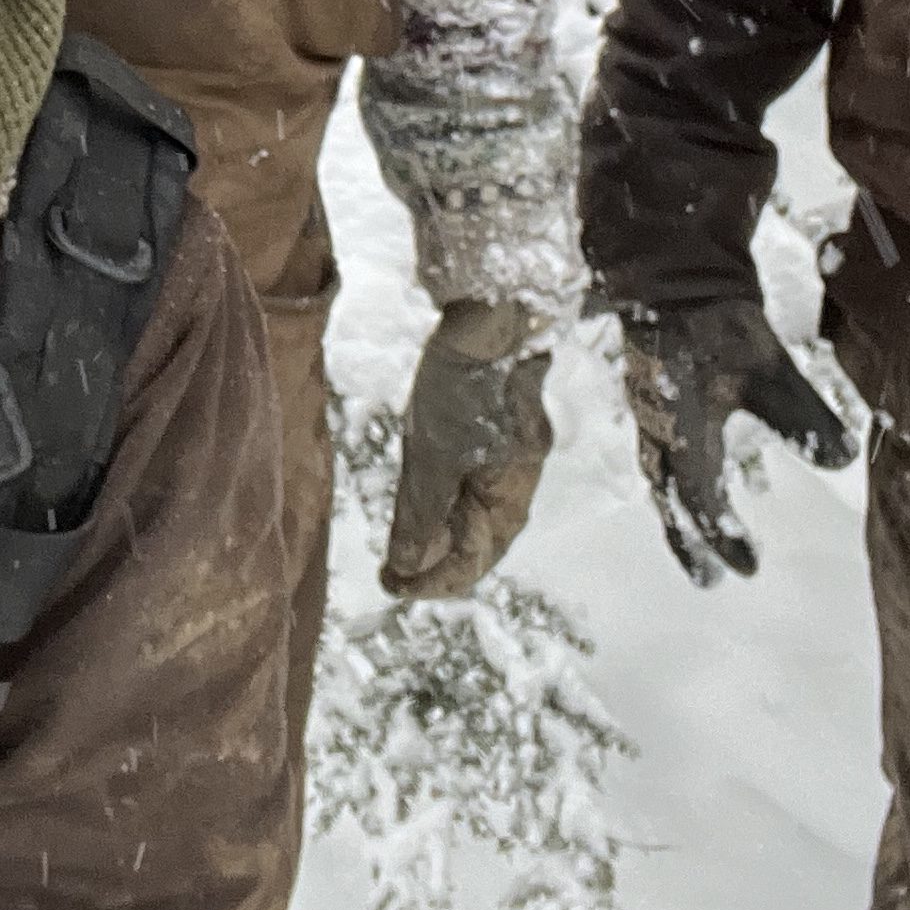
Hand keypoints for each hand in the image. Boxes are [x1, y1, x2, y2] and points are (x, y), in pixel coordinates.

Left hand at [380, 300, 553, 599]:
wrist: (492, 321)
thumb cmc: (462, 388)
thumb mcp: (431, 457)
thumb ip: (420, 516)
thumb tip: (407, 567)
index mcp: (508, 500)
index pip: (470, 563)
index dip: (429, 583)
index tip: (391, 588)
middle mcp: (519, 487)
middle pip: (480, 546)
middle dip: (436, 565)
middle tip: (394, 573)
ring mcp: (514, 461)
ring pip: (479, 517)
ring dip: (443, 537)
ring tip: (405, 546)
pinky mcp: (502, 436)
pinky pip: (477, 489)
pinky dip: (451, 506)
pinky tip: (430, 503)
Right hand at [620, 298, 855, 583]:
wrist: (672, 273)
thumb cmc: (718, 321)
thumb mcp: (769, 369)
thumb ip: (804, 416)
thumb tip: (845, 459)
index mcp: (683, 430)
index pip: (701, 501)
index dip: (723, 539)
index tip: (749, 569)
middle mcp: (659, 429)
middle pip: (670, 498)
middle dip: (687, 540)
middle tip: (707, 581)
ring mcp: (650, 412)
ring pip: (660, 477)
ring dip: (677, 513)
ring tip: (695, 542)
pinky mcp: (652, 396)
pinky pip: (658, 452)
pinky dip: (672, 480)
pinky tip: (691, 479)